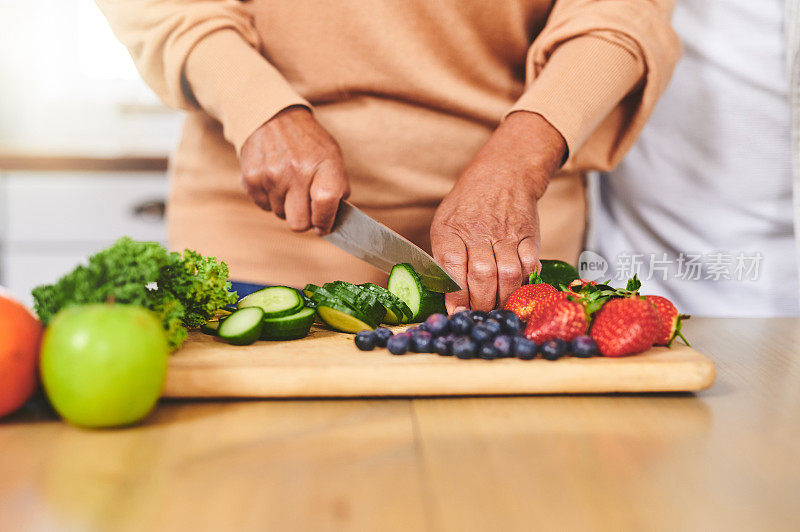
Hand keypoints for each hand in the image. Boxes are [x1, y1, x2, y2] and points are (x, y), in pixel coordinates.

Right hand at [239, 106, 349, 233]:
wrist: (272, 116)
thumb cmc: (308, 142)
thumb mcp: (332, 156)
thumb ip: (338, 188)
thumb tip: (333, 219)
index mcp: (323, 164)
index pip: (326, 204)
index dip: (325, 221)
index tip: (323, 225)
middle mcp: (296, 171)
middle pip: (298, 223)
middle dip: (304, 219)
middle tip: (305, 205)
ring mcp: (271, 175)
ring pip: (280, 215)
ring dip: (286, 206)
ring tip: (289, 183)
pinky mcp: (251, 178)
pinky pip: (263, 206)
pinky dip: (270, 198)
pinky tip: (274, 180)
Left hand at [431, 111, 565, 312]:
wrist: (502, 174)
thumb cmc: (468, 205)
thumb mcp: (444, 224)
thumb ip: (444, 257)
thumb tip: (446, 295)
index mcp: (451, 230)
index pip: (452, 267)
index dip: (456, 295)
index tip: (456, 313)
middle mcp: (478, 231)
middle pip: (482, 276)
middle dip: (480, 303)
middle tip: (478, 315)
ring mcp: (506, 233)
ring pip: (508, 274)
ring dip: (503, 298)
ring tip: (496, 308)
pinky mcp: (529, 235)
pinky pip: (530, 265)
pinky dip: (524, 283)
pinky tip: (516, 290)